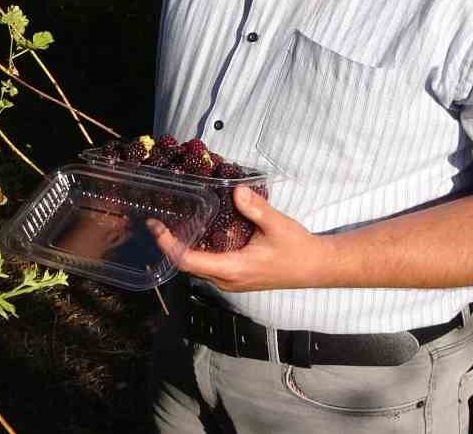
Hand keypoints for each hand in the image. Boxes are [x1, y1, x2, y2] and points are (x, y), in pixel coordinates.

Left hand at [149, 186, 331, 291]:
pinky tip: (196, 233)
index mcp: (231, 269)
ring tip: (171, 225)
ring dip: (182, 249)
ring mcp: (231, 281)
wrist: (316, 267)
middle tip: (158, 221)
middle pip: (187, 266)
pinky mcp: (236, 277)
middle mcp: (226, 280)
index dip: (169, 245)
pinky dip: (196, 251)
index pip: (188, 261)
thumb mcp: (277, 225)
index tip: (156, 227)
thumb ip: (256, 208)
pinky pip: (208, 266)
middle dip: (170, 245)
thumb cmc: (297, 248)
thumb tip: (236, 191)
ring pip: (197, 267)